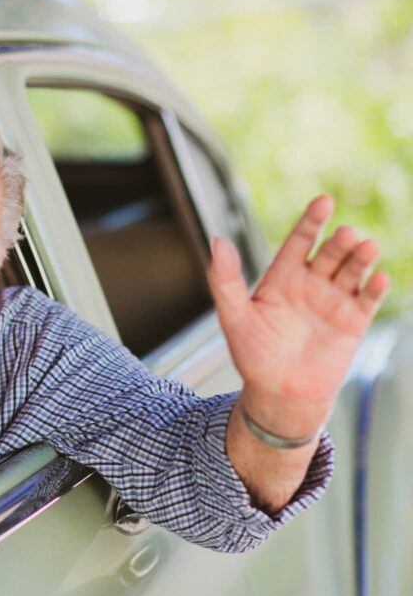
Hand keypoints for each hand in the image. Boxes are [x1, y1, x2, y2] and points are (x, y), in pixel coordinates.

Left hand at [208, 195, 388, 432]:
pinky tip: (378, 279)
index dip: (311, 221)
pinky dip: (375, 288)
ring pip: (352, 270)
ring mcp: (334, 300)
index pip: (299, 241)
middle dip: (339, 243)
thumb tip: (216, 241)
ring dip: (360, 258)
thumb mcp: (232, 316)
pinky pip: (367, 299)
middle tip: (346, 235)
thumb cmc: (252, 354)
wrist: (278, 393)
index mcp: (282, 276)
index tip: (323, 202)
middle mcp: (311, 283)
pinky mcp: (353, 321)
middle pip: (329, 253)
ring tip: (365, 247)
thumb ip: (224, 280)